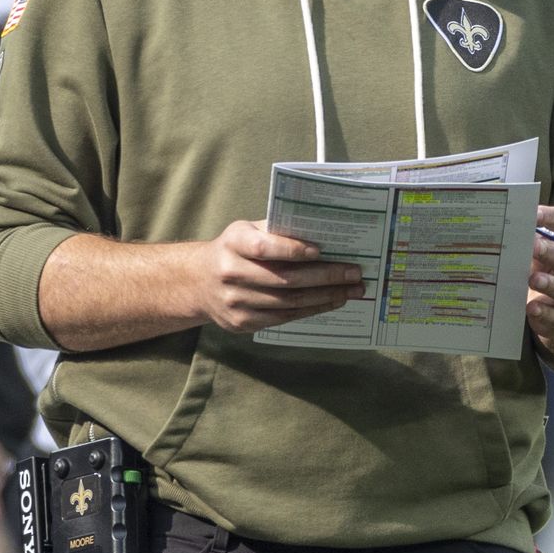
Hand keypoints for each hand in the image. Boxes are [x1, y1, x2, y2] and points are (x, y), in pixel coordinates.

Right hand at [192, 220, 361, 332]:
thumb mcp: (248, 230)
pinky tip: (331, 301)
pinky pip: (283, 318)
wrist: (199, 282)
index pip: (264, 247)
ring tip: (352, 290)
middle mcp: (230, 273)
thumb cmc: (236, 250)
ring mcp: (235, 301)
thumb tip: (325, 231)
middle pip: (284, 279)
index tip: (321, 250)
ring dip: (325, 296)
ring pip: (288, 302)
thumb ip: (278, 230)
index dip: (292, 250)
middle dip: (326, 277)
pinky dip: (311, 310)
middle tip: (354, 273)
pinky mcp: (241, 322)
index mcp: (233, 243)